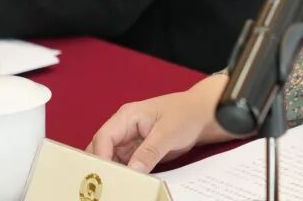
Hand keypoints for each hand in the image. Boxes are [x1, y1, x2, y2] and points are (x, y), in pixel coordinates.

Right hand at [86, 75, 235, 171]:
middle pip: (102, 150)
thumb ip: (149, 151)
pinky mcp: (137, 153)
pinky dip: (123, 175)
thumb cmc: (186, 114)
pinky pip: (124, 166)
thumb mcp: (168, 132)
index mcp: (127, 116)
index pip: (104, 137)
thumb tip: (132, 170)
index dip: (101, 156)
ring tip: (115, 188)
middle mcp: (124, 129)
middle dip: (102, 167)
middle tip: (104, 186)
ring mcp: (129, 142)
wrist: (202, 116)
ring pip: (111, 160)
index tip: (105, 175)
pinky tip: (126, 186)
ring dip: (112, 173)